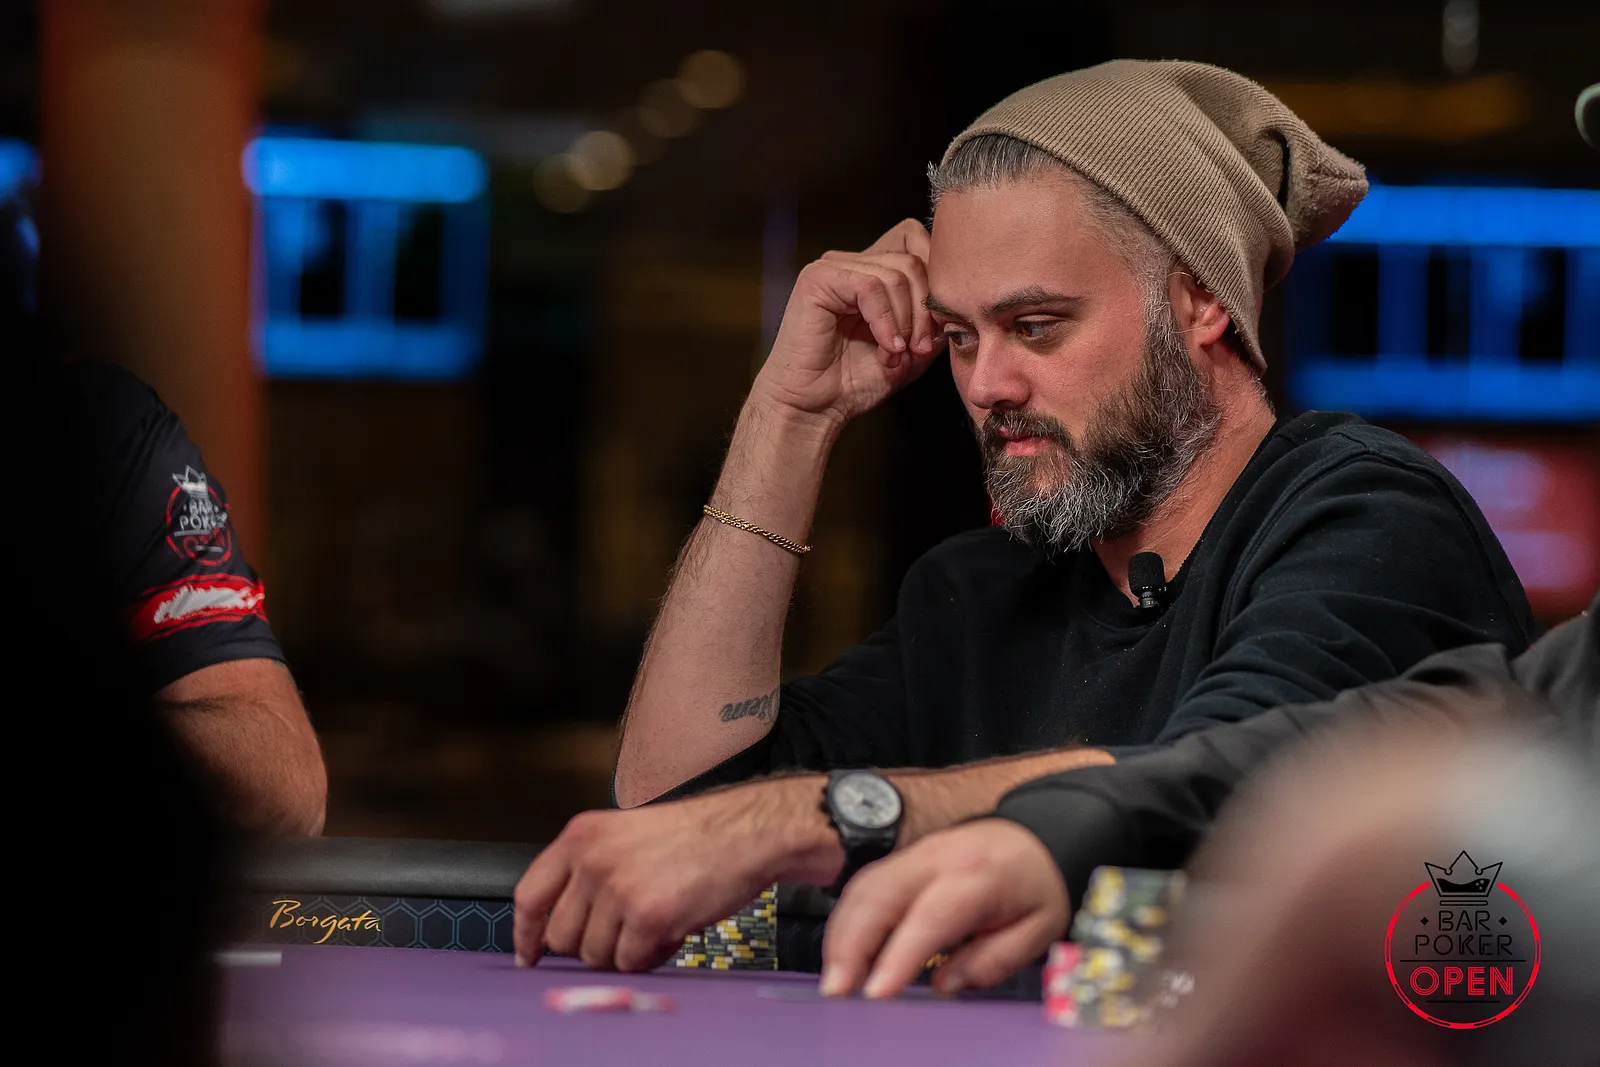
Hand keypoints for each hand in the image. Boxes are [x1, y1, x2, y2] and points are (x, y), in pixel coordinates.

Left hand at [512, 779, 838, 970]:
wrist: (746, 830)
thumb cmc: (695, 834)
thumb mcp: (625, 835)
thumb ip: (589, 870)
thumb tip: (562, 926)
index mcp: (582, 835)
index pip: (530, 894)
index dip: (526, 933)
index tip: (529, 954)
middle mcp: (593, 860)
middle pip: (562, 935)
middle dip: (591, 944)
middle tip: (625, 932)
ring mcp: (618, 888)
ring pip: (594, 955)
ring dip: (624, 951)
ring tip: (655, 923)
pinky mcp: (647, 916)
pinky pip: (631, 962)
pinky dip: (651, 956)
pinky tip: (672, 929)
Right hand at [752, 219, 943, 426]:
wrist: (816, 408)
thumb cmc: (857, 381)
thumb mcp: (914, 347)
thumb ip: (935, 317)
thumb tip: (962, 295)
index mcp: (873, 271)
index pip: (916, 240)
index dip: (935, 278)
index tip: (937, 327)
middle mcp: (853, 263)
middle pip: (912, 259)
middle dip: (924, 309)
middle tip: (920, 348)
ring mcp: (833, 267)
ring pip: (896, 274)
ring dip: (905, 322)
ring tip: (896, 353)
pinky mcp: (818, 279)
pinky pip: (869, 287)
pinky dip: (885, 321)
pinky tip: (886, 347)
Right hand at [819, 819, 1069, 998]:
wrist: (1035, 837)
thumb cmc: (1036, 885)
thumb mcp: (1037, 930)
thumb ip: (992, 961)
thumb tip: (944, 985)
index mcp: (977, 877)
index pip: (929, 917)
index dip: (898, 956)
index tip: (877, 991)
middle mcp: (936, 859)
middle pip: (879, 895)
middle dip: (850, 944)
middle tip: (836, 989)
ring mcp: (913, 854)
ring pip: (862, 888)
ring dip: (841, 934)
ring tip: (834, 978)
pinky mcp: (900, 860)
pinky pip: (863, 886)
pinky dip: (846, 921)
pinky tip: (842, 953)